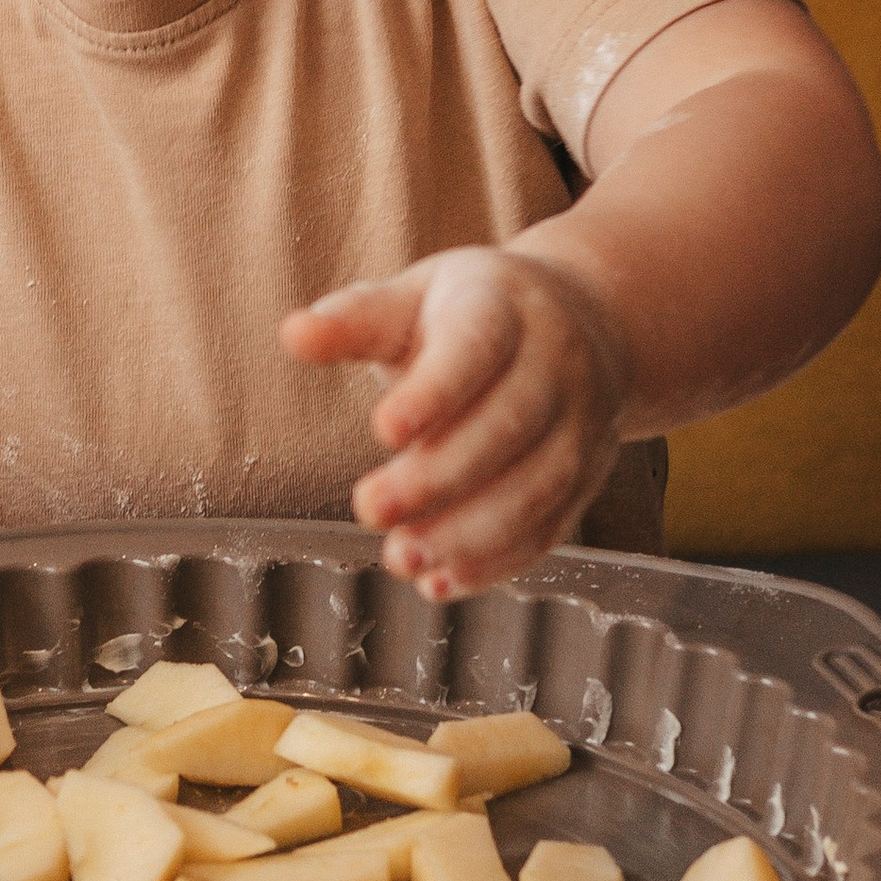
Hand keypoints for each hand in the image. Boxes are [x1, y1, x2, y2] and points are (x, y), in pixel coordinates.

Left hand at [280, 245, 630, 598]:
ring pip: (537, 487)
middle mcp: (557, 364)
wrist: (578, 323)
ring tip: (401, 557)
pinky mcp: (586, 478)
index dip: (435, 391)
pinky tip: (440, 580)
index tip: (381, 429)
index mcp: (505, 309)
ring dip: (468, 534)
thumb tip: (294, 335)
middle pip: (508, 425)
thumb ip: (356, 322)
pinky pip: (550, 528)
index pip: (477, 347)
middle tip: (369, 509)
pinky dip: (496, 563)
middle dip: (438, 477)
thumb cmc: (470, 316)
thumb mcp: (414, 300)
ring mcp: (581, 424)